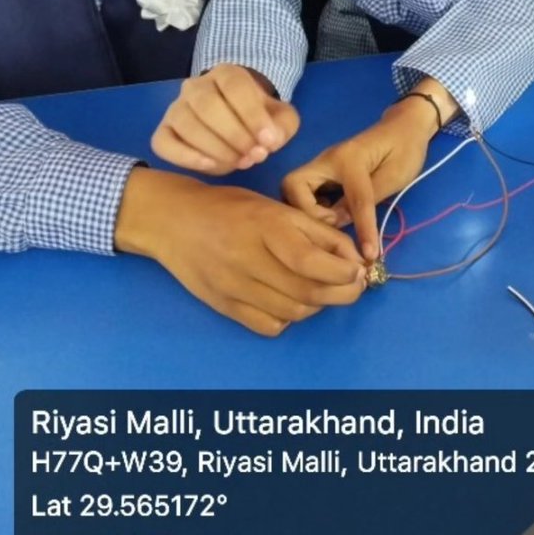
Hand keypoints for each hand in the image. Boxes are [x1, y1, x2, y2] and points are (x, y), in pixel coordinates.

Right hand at [114, 168, 366, 334]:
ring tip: (323, 290)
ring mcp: (234, 287)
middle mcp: (248, 259)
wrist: (175, 221)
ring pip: (292, 313)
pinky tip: (291, 301)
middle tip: (354, 286)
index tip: (359, 271)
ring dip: (318, 306)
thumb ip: (318, 233)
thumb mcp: (279, 208)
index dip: (342, 273)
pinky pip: (269, 326)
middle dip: (342, 294)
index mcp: (266, 227)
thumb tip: (354, 260)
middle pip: (306, 293)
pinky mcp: (224, 307)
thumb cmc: (234, 209)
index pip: (310, 261)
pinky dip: (290, 319)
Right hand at [151, 64, 299, 174]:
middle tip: (254, 155)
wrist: (237, 122)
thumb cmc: (259, 117)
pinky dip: (184, 157)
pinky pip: (163, 143)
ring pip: (186, 124)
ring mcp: (176, 108)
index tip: (268, 140)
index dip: (252, 115)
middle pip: (208, 105)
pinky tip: (209, 165)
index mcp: (227, 74)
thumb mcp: (280, 118)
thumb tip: (269, 141)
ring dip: (215, 148)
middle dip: (234, 135)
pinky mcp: (164, 131)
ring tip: (240, 162)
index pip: (235, 86)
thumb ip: (281, 127)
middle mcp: (196, 86)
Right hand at [281, 97, 440, 259]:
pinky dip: (312, 209)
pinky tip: (331, 219)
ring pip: (294, 190)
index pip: (352, 199)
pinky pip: (305, 194)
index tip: (368, 255)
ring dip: (306, 213)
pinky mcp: (324, 174)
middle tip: (332, 228)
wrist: (404, 126)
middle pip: (292, 186)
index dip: (361, 228)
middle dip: (306, 212)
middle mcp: (327, 159)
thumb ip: (369, 201)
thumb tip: (343, 224)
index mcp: (349, 158)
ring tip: (331, 227)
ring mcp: (322, 166)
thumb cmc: (405, 149)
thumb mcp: (396, 176)